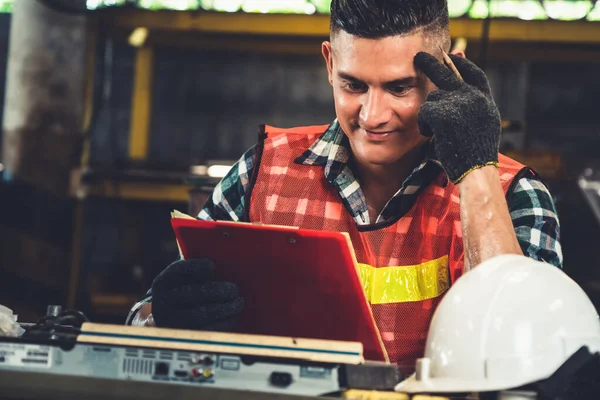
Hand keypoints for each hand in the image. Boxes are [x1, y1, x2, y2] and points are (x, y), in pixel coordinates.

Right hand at [151, 258, 243, 330]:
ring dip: (224, 308)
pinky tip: (233, 316)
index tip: (212, 265)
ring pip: (200, 314)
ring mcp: (171, 321)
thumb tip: (223, 250)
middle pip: (192, 294)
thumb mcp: (183, 277)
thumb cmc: (184, 288)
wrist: (165, 317)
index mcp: (163, 282)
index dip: (195, 267)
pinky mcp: (183, 336)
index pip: (178, 271)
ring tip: (239, 302)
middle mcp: (162, 302)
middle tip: (235, 289)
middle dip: (217, 291)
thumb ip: (197, 265)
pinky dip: (222, 322)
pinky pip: (205, 330)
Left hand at [414, 52, 500, 183]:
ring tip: (437, 131)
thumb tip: (464, 92)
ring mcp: (460, 103)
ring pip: (432, 98)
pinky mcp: (444, 113)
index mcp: (485, 100)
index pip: (474, 74)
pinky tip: (431, 134)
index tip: (453, 55)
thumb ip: (474, 106)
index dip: (462, 64)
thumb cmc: (476, 155)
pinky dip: (423, 124)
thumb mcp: (483, 125)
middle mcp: (474, 97)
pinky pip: (424, 111)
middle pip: (448, 74)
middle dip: (432, 63)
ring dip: (429, 114)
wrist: (476, 170)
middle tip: (419, 56)